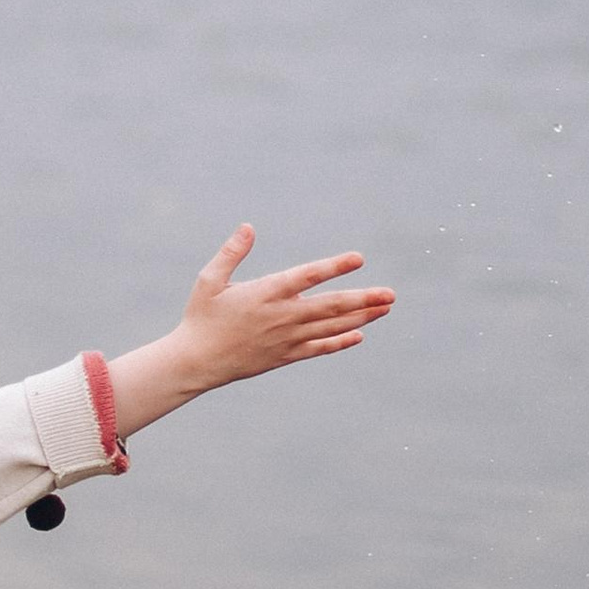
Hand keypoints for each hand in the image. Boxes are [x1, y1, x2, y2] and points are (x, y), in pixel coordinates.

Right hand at [107, 226, 393, 441]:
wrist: (197, 361)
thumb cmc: (201, 317)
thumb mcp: (209, 280)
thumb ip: (231, 253)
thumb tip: (248, 227)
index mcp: (266, 293)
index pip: (307, 276)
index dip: (334, 266)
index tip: (358, 259)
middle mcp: (282, 316)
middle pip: (331, 306)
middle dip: (364, 299)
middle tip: (391, 293)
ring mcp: (286, 339)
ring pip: (331, 327)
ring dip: (361, 317)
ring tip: (385, 308)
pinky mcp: (285, 356)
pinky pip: (319, 348)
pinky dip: (340, 342)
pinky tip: (360, 334)